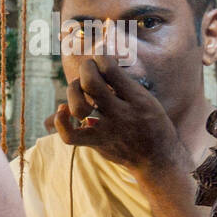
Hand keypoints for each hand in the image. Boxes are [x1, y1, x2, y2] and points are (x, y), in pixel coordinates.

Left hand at [53, 55, 186, 177]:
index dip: (101, 57)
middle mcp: (121, 113)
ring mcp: (107, 130)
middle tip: (88, 67)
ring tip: (77, 87)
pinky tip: (62, 109)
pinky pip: (70, 135)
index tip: (101, 57)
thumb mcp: (147, 100)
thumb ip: (125, 84)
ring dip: (72, 91)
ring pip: (79, 106)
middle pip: (91, 83)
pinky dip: (60, 122)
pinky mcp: (96, 143)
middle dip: (85, 68)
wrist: (156, 159)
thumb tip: (102, 64)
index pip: (111, 70)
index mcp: (138, 99)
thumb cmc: (151, 124)